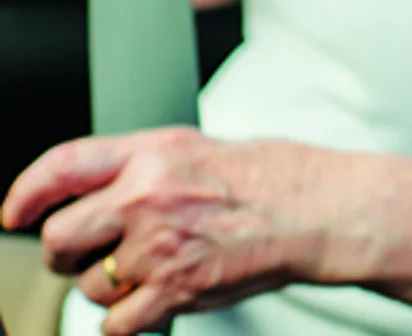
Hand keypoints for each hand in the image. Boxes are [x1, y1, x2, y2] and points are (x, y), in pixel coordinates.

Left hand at [0, 128, 325, 335]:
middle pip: (60, 238)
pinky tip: (157, 300)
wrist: (325, 210)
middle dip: (66, 253)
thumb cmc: (279, 177)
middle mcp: (147, 197)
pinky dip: (131, 320)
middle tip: (90, 254)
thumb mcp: (202, 148)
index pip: (63, 167)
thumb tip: (101, 191)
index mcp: (153, 154)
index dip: (27, 192)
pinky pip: (117, 323)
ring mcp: (159, 246)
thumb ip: (147, 165)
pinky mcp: (176, 289)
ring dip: (110, 287)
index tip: (15, 212)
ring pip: (90, 286)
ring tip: (152, 272)